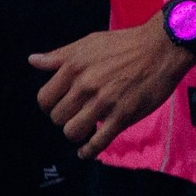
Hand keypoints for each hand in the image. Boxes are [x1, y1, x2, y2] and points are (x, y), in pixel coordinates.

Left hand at [31, 24, 193, 158]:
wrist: (162, 48)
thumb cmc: (125, 43)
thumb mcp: (89, 42)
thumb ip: (60, 55)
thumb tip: (33, 61)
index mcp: (74, 67)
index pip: (45, 99)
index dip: (50, 105)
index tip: (59, 105)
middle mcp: (85, 85)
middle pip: (57, 118)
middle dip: (64, 118)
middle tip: (75, 114)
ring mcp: (104, 103)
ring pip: (73, 132)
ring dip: (76, 133)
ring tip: (84, 127)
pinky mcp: (122, 116)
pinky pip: (97, 142)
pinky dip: (88, 151)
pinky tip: (86, 152)